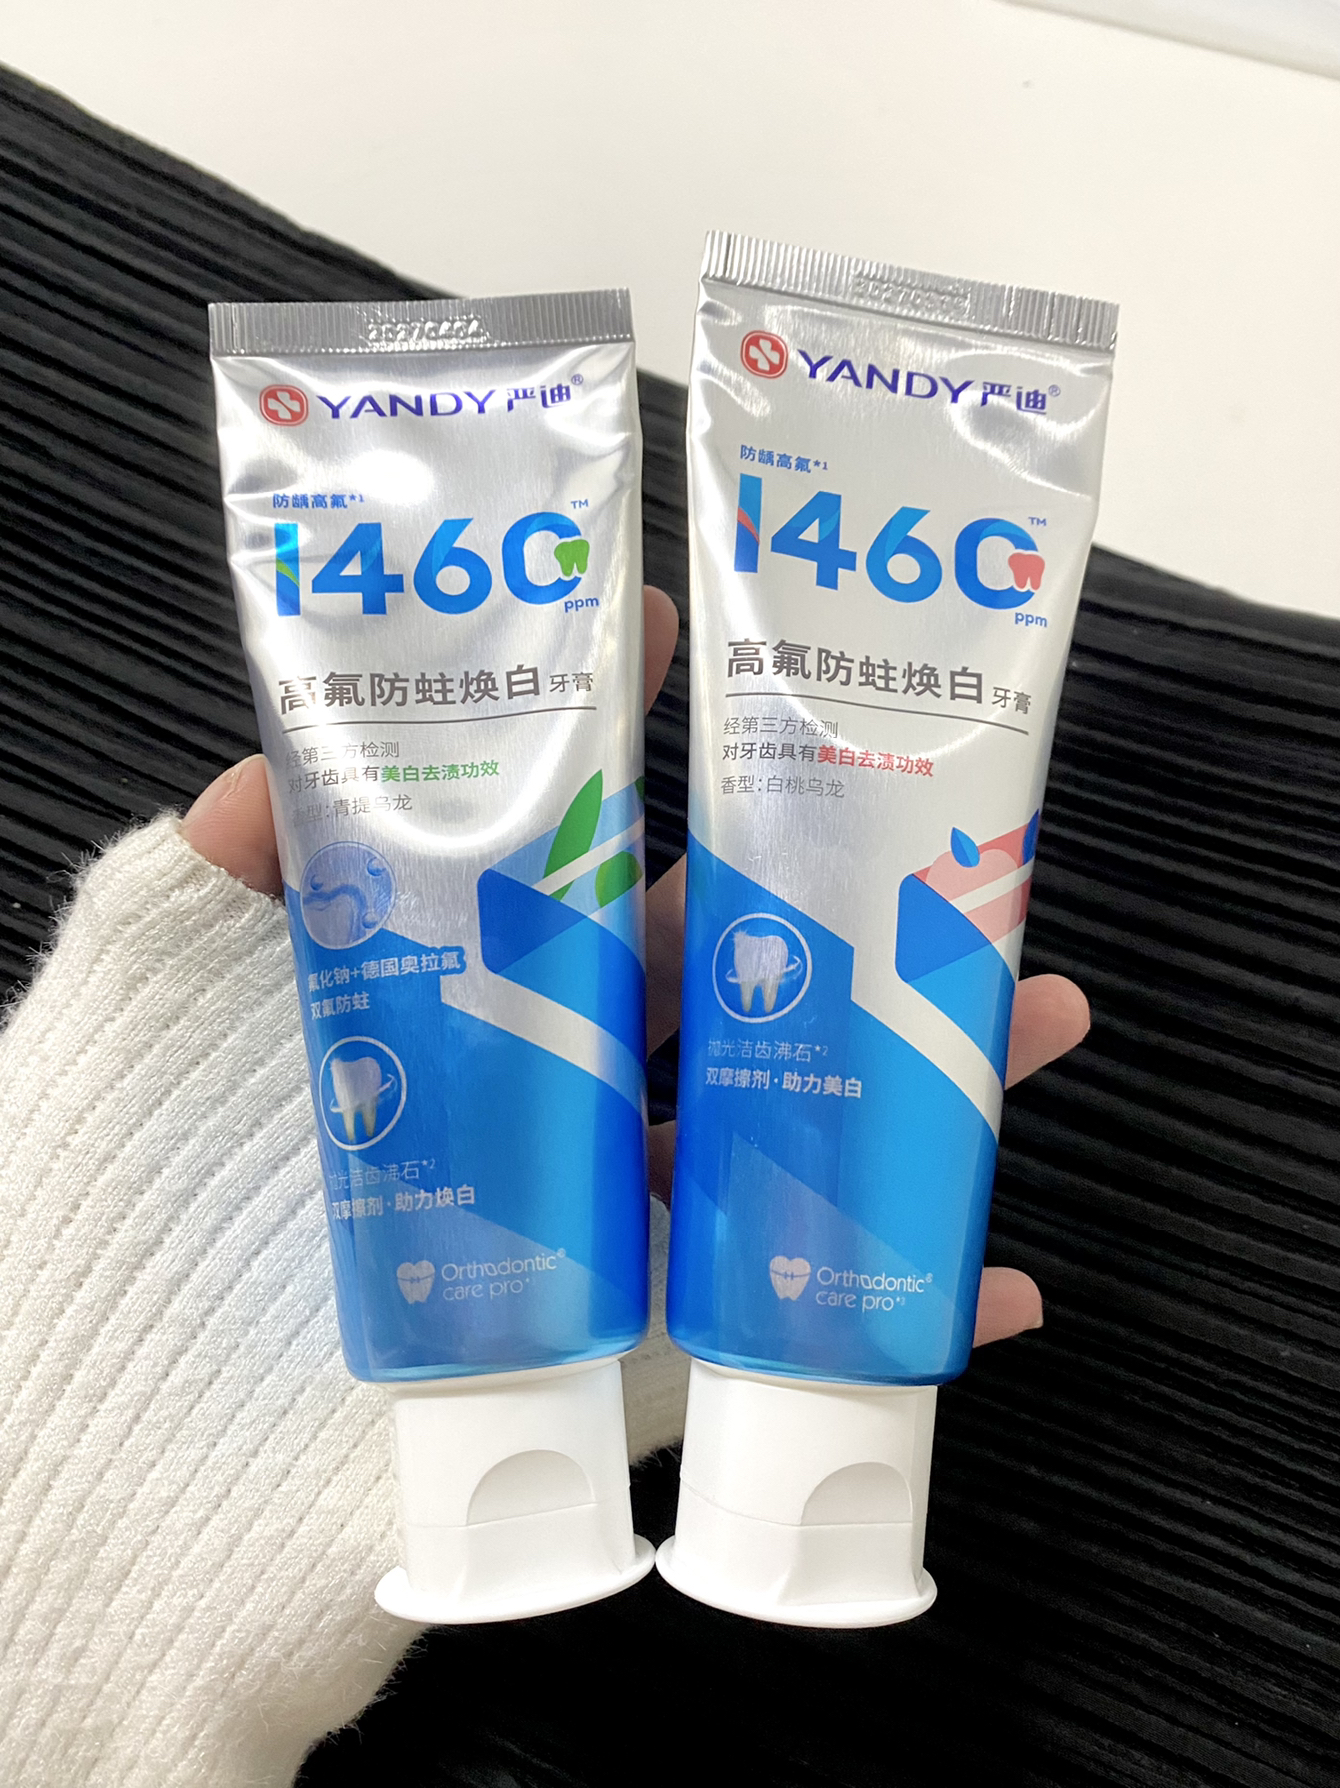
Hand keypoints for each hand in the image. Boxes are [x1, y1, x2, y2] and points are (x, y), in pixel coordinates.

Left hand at [184, 585, 1087, 1351]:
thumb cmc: (165, 1171)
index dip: (680, 771)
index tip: (774, 674)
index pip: (607, 866)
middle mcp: (569, 1094)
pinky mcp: (640, 1338)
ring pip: (795, 1131)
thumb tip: (277, 754)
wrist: (153, 1408)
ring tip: (1038, 1017)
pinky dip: (902, 1307)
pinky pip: (788, 1322)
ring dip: (929, 1081)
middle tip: (971, 861)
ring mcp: (616, 1215)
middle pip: (742, 992)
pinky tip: (1001, 1285)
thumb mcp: (186, 988)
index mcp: (488, 996)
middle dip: (861, 924)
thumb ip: (231, 866)